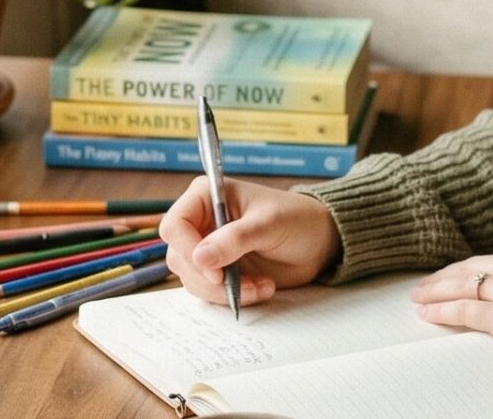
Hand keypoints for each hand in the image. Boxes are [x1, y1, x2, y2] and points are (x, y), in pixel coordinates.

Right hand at [161, 175, 341, 308]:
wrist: (317, 241)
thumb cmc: (296, 219)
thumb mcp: (268, 224)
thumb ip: (235, 239)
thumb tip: (200, 258)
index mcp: (206, 196)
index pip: (175, 225)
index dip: (189, 251)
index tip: (216, 273)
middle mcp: (201, 222)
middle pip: (179, 258)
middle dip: (209, 279)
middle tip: (243, 285)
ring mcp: (208, 248)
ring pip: (192, 280)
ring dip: (224, 291)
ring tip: (260, 286)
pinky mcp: (219, 271)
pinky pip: (210, 292)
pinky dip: (233, 297)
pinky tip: (261, 288)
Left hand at [410, 245, 492, 361]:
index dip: (472, 269)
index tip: (458, 275)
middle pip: (473, 266)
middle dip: (447, 275)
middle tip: (427, 283)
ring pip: (463, 285)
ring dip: (436, 290)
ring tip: (418, 297)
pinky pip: (465, 310)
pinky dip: (442, 310)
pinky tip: (428, 313)